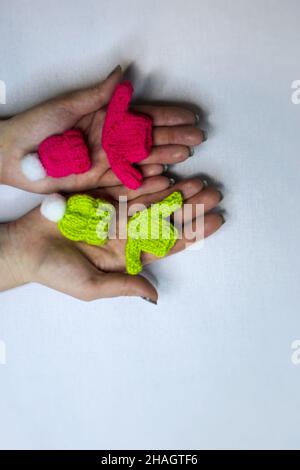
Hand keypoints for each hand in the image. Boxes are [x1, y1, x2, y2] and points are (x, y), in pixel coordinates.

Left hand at [0, 66, 203, 193]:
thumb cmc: (37, 126)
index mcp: (107, 119)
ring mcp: (108, 162)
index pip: (144, 116)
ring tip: (187, 154)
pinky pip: (128, 180)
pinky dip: (146, 179)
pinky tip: (165, 176)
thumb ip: (99, 95)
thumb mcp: (69, 106)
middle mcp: (112, 141)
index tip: (191, 115)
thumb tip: (124, 74)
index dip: (168, 116)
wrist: (16, 157)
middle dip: (175, 136)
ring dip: (166, 156)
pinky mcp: (100, 182)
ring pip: (143, 159)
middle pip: (149, 138)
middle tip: (198, 137)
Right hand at [1, 178, 222, 302]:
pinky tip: (167, 174)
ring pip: (152, 200)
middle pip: (166, 218)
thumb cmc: (55, 271)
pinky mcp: (100, 197)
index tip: (217, 220)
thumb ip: (124, 285)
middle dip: (191, 207)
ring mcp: (115, 213)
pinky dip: (146, 181)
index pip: (169, 243)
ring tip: (198, 180)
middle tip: (214, 193)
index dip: (194, 232)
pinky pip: (127, 187)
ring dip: (175, 191)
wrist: (24, 248)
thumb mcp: (92, 286)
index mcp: (129, 255)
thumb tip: (153, 295)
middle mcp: (126, 233)